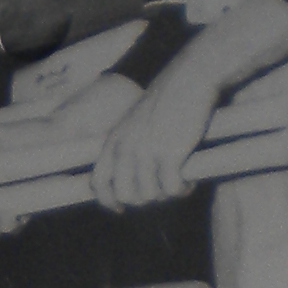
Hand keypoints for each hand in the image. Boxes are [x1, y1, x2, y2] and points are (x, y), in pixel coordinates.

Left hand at [92, 50, 228, 208]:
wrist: (190, 79)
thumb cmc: (167, 101)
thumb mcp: (135, 122)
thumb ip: (127, 146)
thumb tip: (132, 180)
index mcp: (114, 140)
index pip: (98, 182)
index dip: (107, 200)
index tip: (119, 208)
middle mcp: (126, 148)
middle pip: (125, 195)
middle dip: (143, 199)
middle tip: (160, 191)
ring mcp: (146, 152)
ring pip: (149, 195)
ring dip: (165, 195)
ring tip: (178, 183)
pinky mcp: (169, 154)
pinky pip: (171, 189)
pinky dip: (181, 190)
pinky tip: (189, 182)